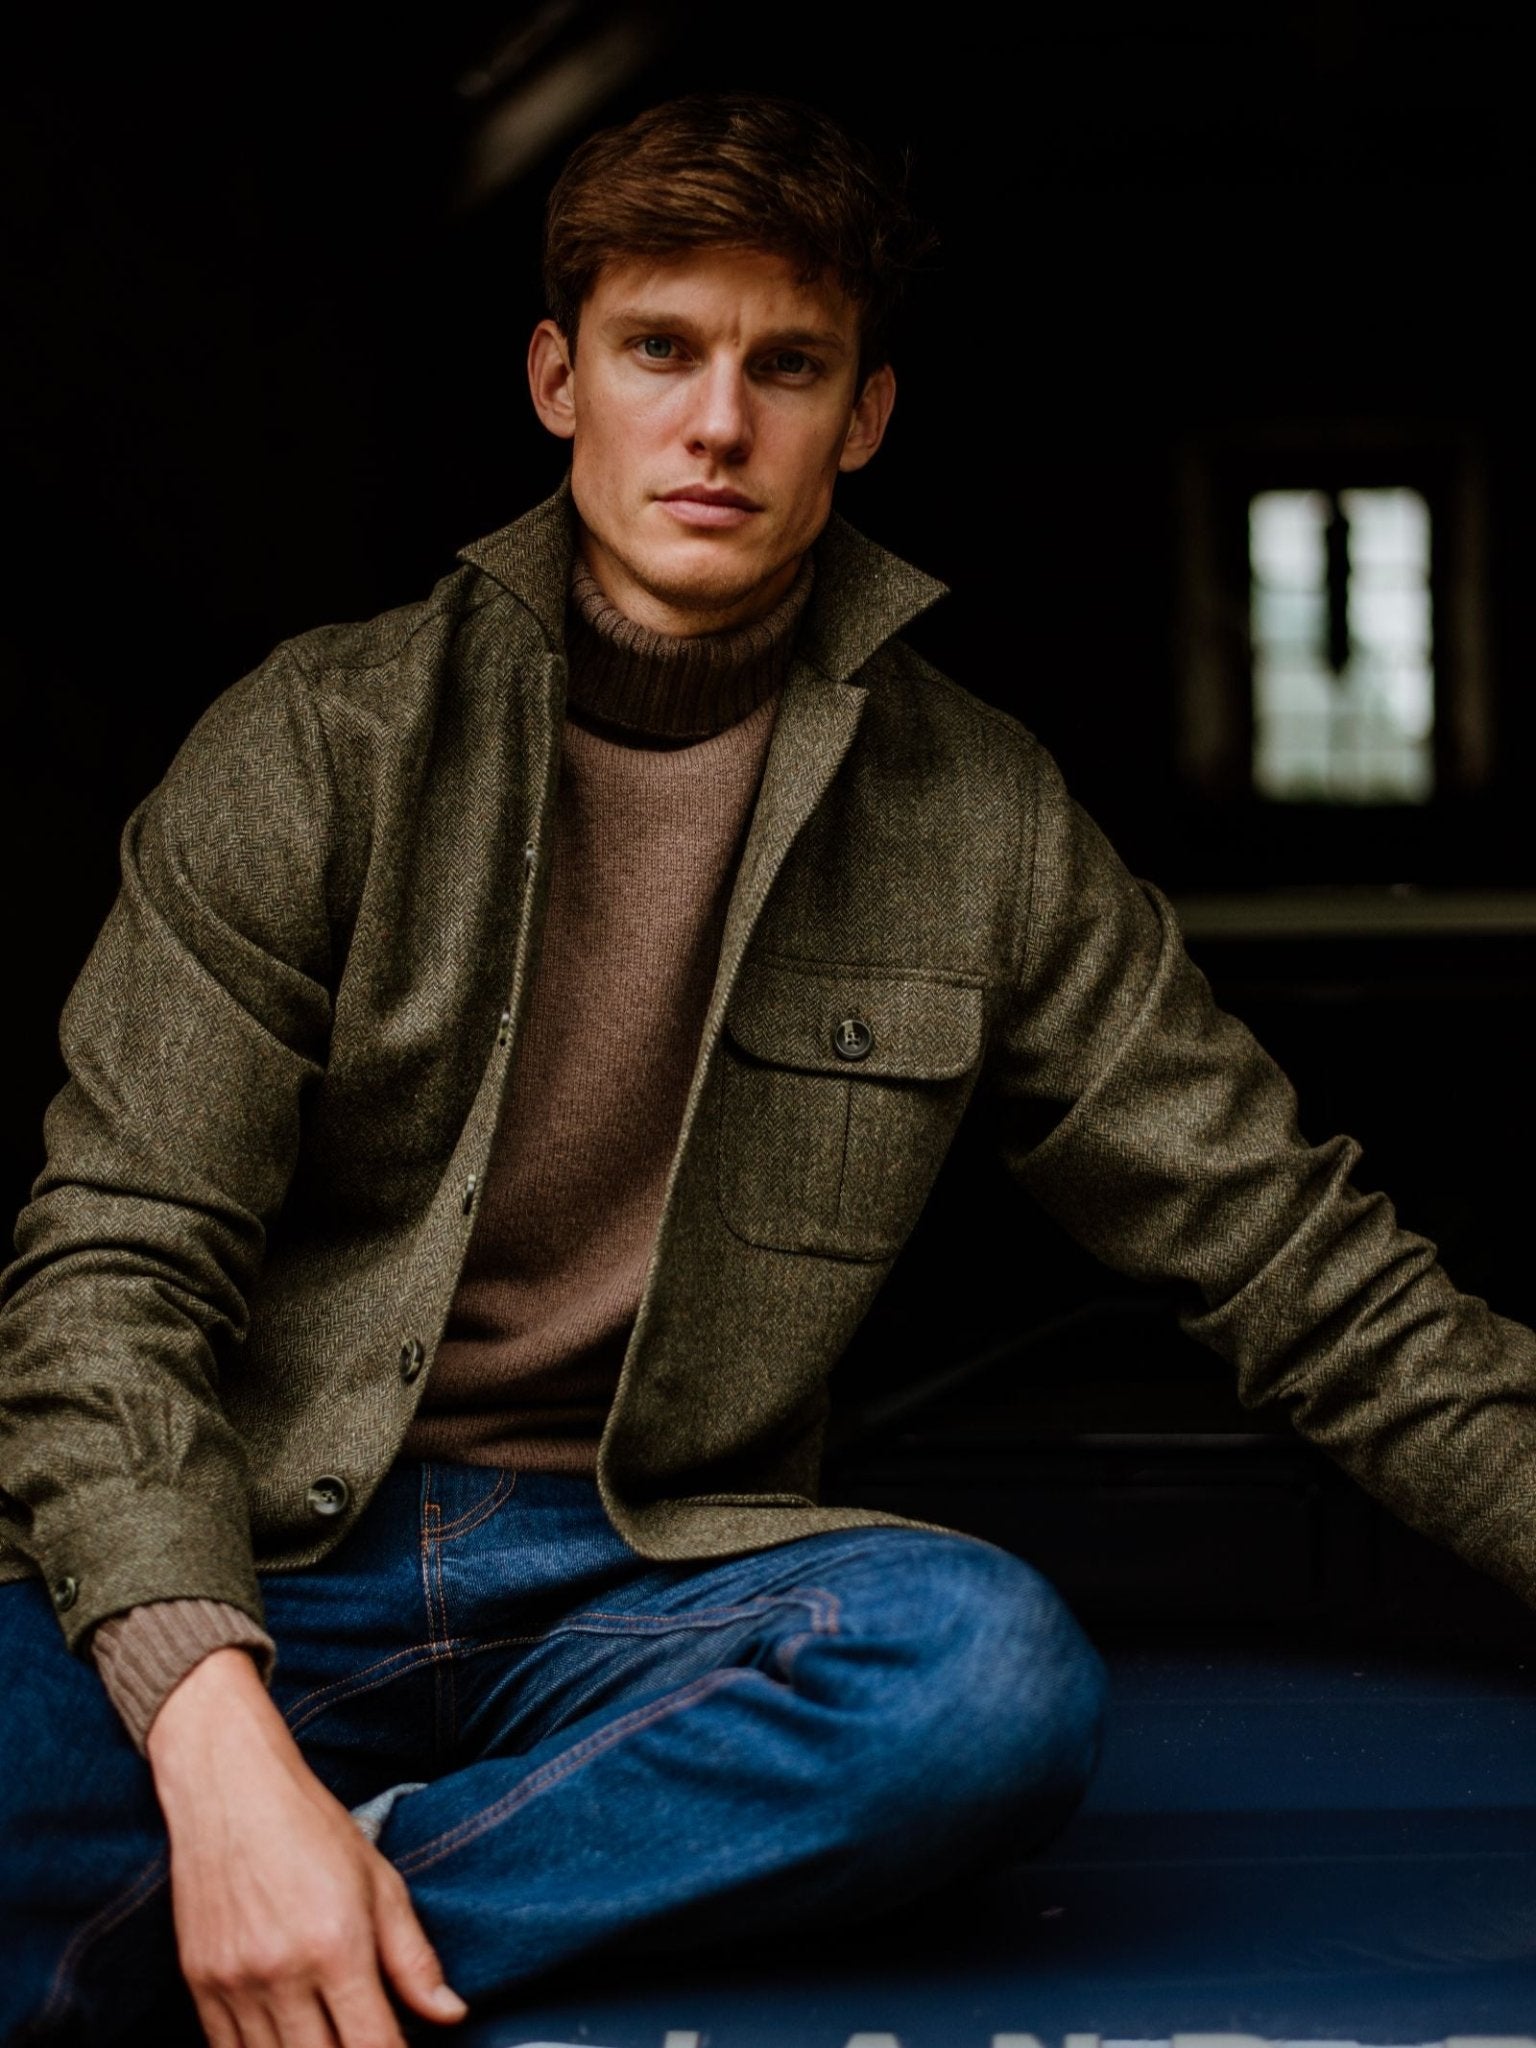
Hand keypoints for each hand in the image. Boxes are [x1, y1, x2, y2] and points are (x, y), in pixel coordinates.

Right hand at [146, 1647, 466, 2046]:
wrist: (229, 1788)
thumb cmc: (310, 1827)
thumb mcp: (379, 1882)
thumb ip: (413, 1958)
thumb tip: (449, 2015)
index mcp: (337, 1945)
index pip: (373, 2046)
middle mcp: (282, 1973)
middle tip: (366, 2037)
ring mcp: (234, 1984)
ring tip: (328, 2035)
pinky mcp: (197, 1985)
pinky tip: (286, 2040)